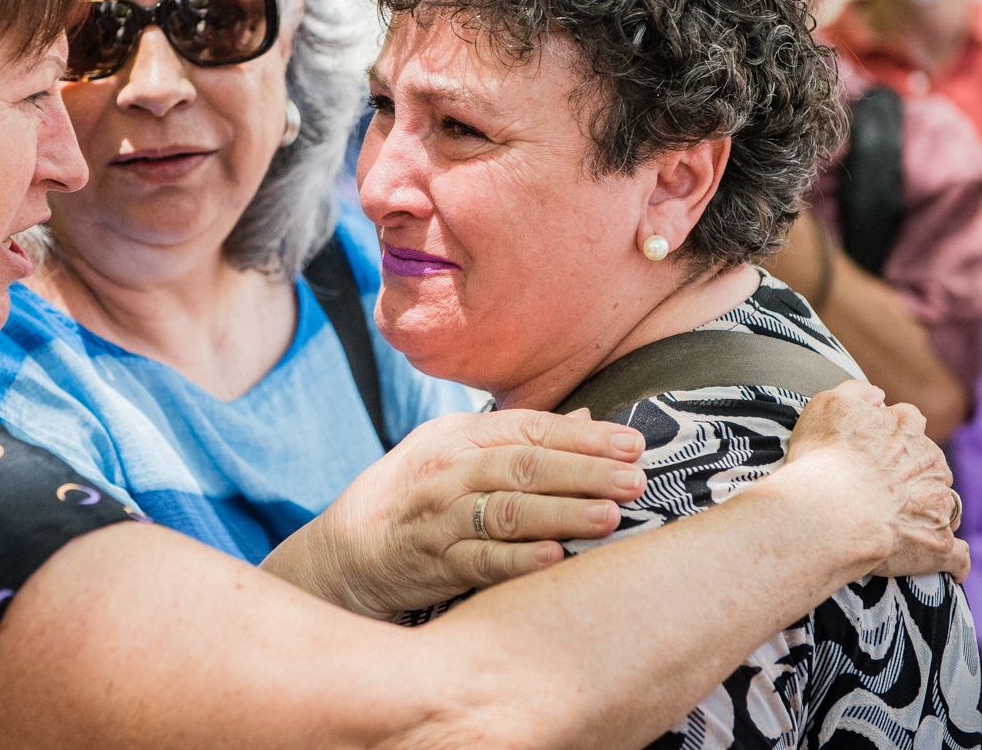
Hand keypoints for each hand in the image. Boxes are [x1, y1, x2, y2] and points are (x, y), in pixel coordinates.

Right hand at [262, 408, 645, 617]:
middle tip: (635, 478)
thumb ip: (519, 439)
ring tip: (609, 516)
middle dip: (585, 471)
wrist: (347, 549)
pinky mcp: (435, 562)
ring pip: (508, 510)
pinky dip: (519, 559)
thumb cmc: (415, 494)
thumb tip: (586, 419)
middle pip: (526, 466)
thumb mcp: (457, 451)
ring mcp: (440, 516)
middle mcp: (450, 469)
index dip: (584, 437)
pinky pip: (481, 559)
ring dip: (562, 513)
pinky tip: (555, 558)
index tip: (633, 444)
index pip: (531, 429)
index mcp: (460, 435)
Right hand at [784, 382, 968, 581]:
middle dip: (913, 471)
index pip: (909, 420)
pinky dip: (954, 559)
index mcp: (906, 427)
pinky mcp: (939, 544)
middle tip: (880, 486)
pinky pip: (958, 554)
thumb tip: (879, 395)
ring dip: (929, 509)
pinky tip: (950, 566)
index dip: (891, 433)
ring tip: (900, 523)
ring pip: (945, 502)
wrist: (832, 510)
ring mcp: (939, 504)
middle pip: (930, 461)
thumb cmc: (825, 458)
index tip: (871, 447)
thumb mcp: (829, 404)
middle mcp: (931, 461)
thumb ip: (856, 392)